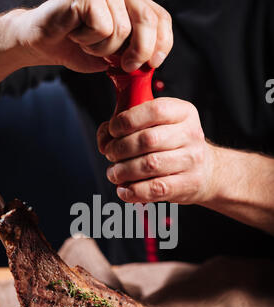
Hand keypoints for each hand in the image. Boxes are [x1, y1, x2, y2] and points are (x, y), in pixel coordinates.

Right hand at [11, 0, 172, 72]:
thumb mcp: (115, 55)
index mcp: (131, 3)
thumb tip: (154, 62)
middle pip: (147, 19)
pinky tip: (77, 34)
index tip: (154, 63)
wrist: (44, 43)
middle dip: (140, 51)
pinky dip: (90, 40)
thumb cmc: (77, 47)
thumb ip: (135, 54)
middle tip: (127, 66)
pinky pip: (102, 27)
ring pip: (121, 28)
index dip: (163, 42)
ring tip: (88, 43)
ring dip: (104, 48)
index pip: (160, 17)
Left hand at [97, 98, 216, 203]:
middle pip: (148, 140)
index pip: (154, 110)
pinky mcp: (187, 184)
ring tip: (114, 173)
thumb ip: (129, 125)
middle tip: (110, 154)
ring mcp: (191, 161)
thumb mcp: (158, 125)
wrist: (207, 171)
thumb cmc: (174, 145)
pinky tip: (123, 189)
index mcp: (183, 113)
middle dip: (120, 148)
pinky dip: (134, 191)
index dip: (127, 121)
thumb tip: (104, 137)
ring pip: (150, 165)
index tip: (113, 130)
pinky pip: (155, 189)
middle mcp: (190, 135)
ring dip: (123, 171)